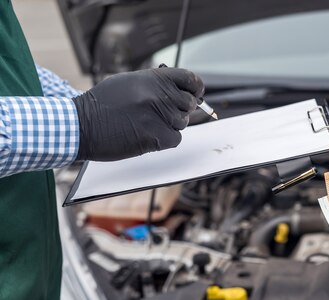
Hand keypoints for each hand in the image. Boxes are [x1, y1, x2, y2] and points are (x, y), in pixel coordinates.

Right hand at [72, 67, 203, 160]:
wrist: (82, 125)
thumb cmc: (103, 105)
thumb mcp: (129, 83)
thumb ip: (156, 84)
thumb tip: (181, 90)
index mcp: (154, 78)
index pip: (190, 79)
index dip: (196, 88)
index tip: (196, 93)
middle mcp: (159, 95)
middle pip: (189, 104)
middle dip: (179, 110)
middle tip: (160, 114)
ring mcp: (159, 116)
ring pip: (182, 123)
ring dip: (169, 126)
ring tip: (146, 124)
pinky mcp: (157, 136)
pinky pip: (175, 139)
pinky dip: (165, 140)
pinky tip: (147, 136)